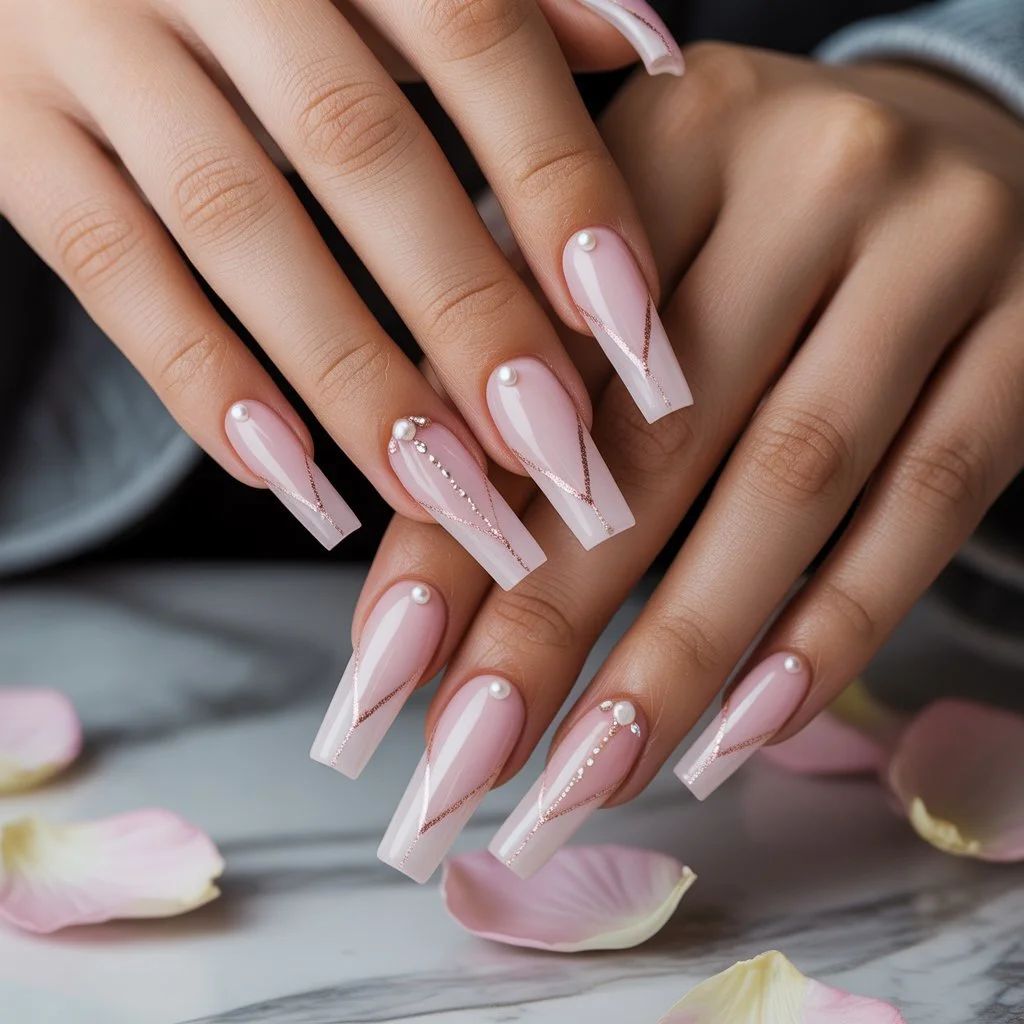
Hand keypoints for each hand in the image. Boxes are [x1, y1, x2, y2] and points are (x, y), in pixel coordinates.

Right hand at [0, 0, 685, 582]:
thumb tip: (649, 48)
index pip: (475, 38)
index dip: (558, 185)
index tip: (630, 328)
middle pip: (360, 149)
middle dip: (465, 313)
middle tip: (552, 450)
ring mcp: (87, 39)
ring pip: (235, 224)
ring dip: (348, 376)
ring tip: (439, 493)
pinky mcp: (9, 128)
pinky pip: (105, 266)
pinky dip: (198, 377)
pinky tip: (287, 474)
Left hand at [343, 44, 1023, 881]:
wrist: (959, 150)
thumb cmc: (757, 218)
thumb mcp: (634, 250)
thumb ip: (529, 375)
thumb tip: (424, 579)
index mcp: (675, 133)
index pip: (540, 362)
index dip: (458, 525)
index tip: (390, 665)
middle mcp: (811, 173)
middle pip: (657, 434)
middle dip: (551, 619)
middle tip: (470, 755)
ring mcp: (938, 250)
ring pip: (791, 487)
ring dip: (680, 655)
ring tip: (589, 773)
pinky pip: (925, 507)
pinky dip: (828, 632)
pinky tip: (740, 728)